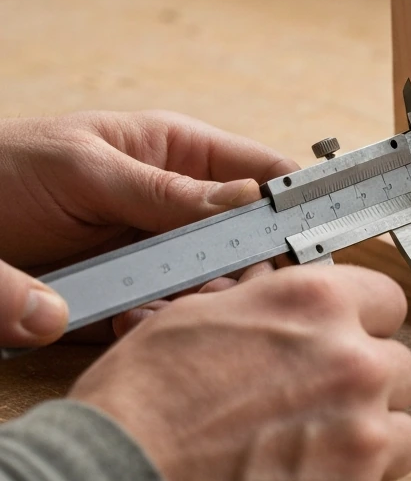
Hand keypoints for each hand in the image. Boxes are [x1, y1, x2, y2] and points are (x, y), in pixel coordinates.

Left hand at [0, 111, 297, 347]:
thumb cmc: (1, 171)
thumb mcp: (84, 170)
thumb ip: (165, 190)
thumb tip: (247, 200)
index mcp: (179, 154)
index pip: (263, 174)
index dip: (293, 203)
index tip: (310, 239)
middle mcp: (179, 206)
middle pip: (253, 243)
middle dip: (247, 271)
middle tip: (226, 292)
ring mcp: (158, 254)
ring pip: (219, 287)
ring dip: (202, 303)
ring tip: (157, 309)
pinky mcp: (132, 299)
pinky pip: (174, 318)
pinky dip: (163, 327)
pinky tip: (128, 323)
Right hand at [69, 264, 410, 480]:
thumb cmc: (139, 404)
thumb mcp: (195, 318)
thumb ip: (261, 304)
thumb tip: (274, 289)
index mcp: (318, 305)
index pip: (387, 300)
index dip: (364, 324)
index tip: (350, 343)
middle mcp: (355, 362)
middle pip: (401, 369)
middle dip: (367, 387)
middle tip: (317, 409)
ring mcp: (363, 433)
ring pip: (402, 432)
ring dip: (369, 442)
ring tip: (311, 456)